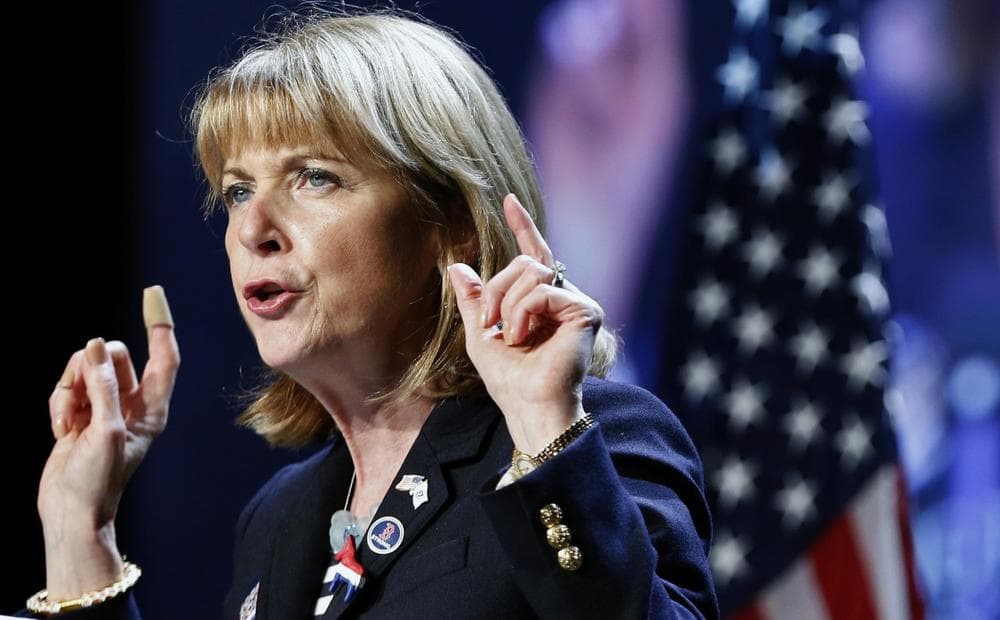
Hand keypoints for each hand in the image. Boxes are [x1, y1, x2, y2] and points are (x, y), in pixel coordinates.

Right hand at [38, 286, 178, 598]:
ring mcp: (104, 408)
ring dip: (70, 388)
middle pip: (115, 356)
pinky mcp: (80, 415)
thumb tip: (98, 345)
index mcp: (153, 408)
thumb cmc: (99, 479)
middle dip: (92, 366)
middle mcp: (132, 404)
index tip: (152, 293)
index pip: (164, 357)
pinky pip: (66, 389)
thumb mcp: (106, 429)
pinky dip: (59, 403)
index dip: (160, 324)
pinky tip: (61, 431)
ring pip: (86, 369)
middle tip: (80, 394)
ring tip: (68, 421)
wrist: (72, 511)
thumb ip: (103, 386)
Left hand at [448, 195, 603, 454]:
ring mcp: (577, 302)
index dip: (522, 225)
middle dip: (497, 290)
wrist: (528, 405)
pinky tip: (524, 338)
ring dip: (508, 306)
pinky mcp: (585, 311)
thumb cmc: (508, 379)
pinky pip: (543, 291)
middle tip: (491, 324)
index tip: (508, 201)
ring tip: (512, 337)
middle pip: (523, 262)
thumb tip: (456, 266)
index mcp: (541, 300)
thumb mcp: (480, 334)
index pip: (533, 254)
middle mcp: (563, 296)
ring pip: (531, 272)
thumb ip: (474, 300)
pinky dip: (523, 314)